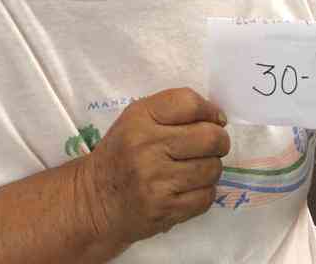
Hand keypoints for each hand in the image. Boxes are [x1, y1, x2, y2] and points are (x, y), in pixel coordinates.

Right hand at [78, 87, 229, 246]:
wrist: (96, 199)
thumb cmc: (122, 152)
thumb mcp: (136, 118)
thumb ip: (172, 109)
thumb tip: (217, 117)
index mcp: (140, 118)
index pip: (190, 104)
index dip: (211, 110)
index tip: (215, 119)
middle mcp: (147, 147)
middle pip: (209, 138)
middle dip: (219, 140)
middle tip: (214, 144)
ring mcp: (156, 182)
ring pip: (212, 168)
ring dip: (212, 167)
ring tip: (198, 166)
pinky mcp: (165, 210)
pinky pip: (206, 197)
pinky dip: (204, 191)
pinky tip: (189, 187)